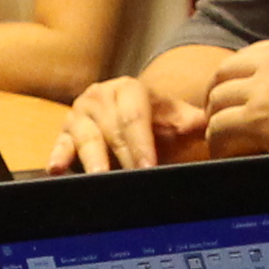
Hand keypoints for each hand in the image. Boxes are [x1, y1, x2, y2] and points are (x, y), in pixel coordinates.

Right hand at [50, 74, 207, 171]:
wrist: (134, 116)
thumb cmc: (157, 123)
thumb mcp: (177, 120)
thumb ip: (195, 122)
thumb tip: (211, 126)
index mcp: (128, 89)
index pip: (134, 117)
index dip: (141, 143)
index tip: (148, 166)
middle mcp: (99, 97)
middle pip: (110, 129)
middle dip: (122, 157)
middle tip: (131, 180)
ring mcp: (79, 115)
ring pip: (85, 138)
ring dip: (92, 159)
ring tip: (99, 177)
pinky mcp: (64, 134)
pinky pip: (60, 145)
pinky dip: (58, 156)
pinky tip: (57, 169)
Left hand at [197, 36, 268, 157]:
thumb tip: (256, 93)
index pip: (243, 59)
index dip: (233, 83)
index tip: (233, 103)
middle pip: (222, 75)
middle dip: (218, 100)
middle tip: (222, 124)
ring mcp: (265, 87)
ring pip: (216, 102)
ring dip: (218, 125)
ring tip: (227, 144)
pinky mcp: (259, 116)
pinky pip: (220, 128)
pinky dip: (219, 144)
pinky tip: (230, 156)